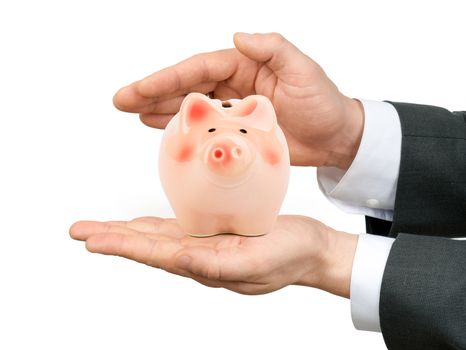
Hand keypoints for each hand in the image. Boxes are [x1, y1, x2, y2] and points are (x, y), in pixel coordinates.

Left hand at [69, 215, 357, 296]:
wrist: (311, 251)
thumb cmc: (291, 255)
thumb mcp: (260, 261)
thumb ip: (220, 265)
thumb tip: (181, 261)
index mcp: (208, 265)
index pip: (157, 255)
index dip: (124, 246)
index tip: (93, 240)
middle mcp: (200, 257)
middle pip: (148, 246)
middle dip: (113, 238)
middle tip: (79, 231)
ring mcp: (206, 246)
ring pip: (158, 238)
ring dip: (126, 232)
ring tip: (98, 228)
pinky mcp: (215, 234)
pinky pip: (176, 229)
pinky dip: (152, 226)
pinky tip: (141, 223)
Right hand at [113, 32, 363, 168]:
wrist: (336, 137)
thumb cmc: (323, 103)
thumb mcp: (303, 70)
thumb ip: (273, 49)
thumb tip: (239, 36)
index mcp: (244, 64)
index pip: (199, 70)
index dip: (167, 79)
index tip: (139, 90)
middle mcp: (233, 84)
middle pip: (186, 86)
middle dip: (152, 91)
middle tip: (120, 101)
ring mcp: (232, 109)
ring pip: (188, 106)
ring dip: (159, 108)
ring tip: (130, 112)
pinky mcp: (235, 132)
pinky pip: (202, 127)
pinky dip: (179, 126)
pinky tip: (157, 126)